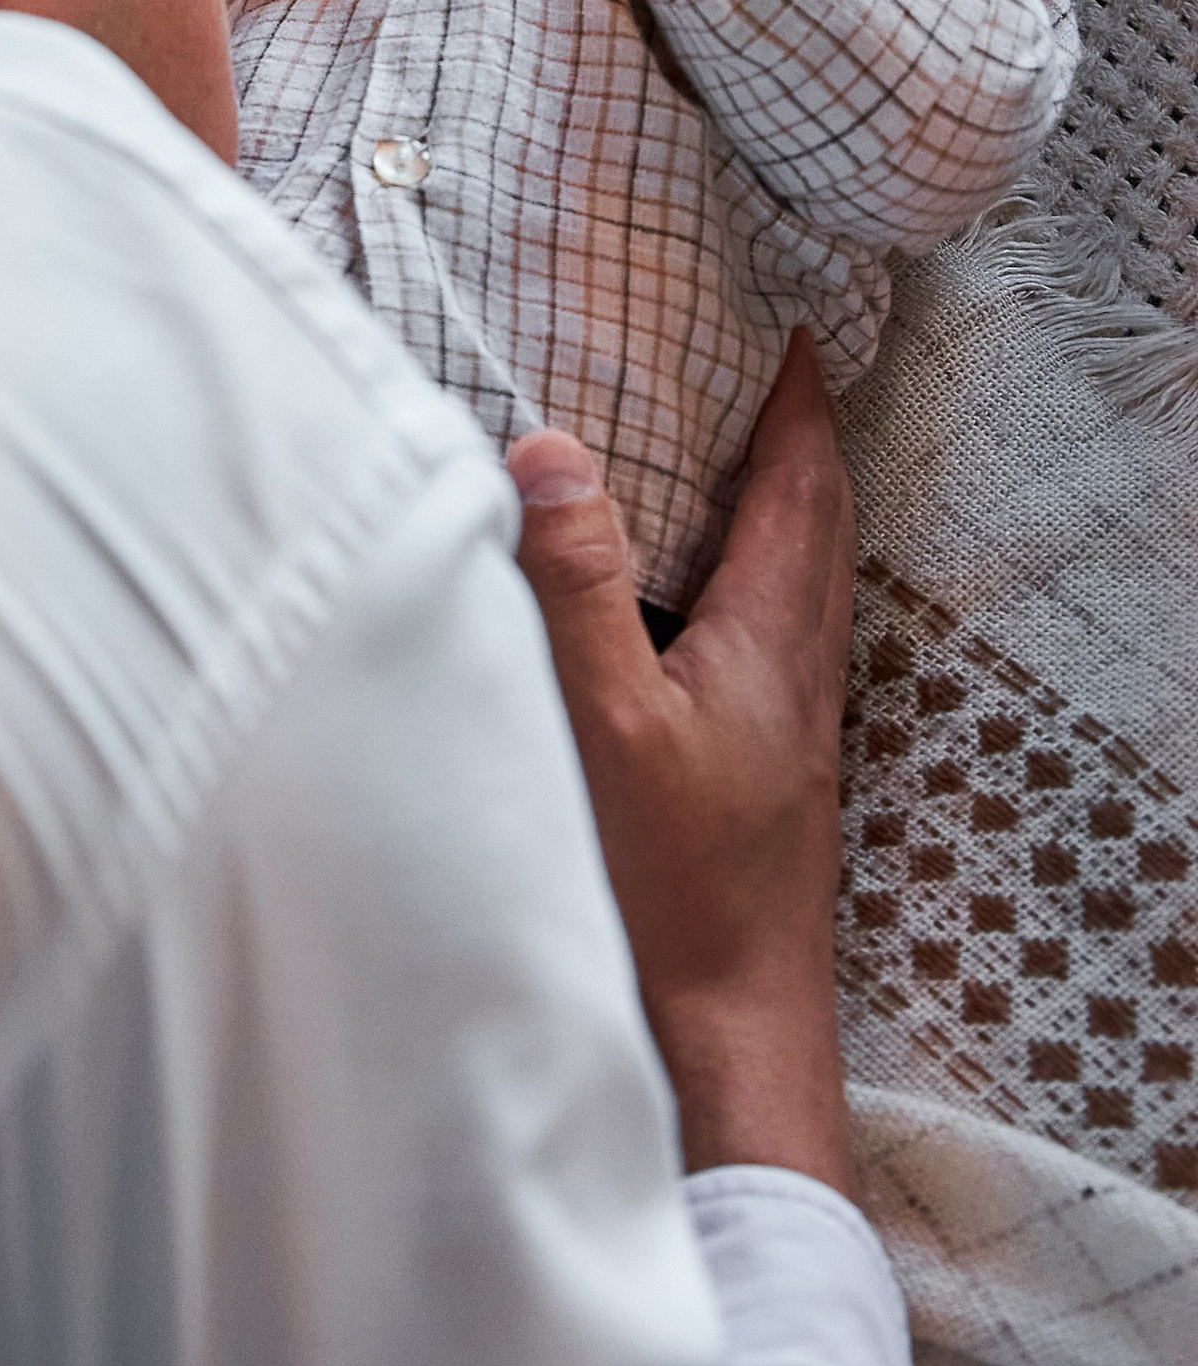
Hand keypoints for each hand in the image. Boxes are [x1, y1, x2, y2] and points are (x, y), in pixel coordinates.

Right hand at [508, 335, 854, 1196]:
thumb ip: (575, 586)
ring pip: (793, 585)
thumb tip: (553, 451)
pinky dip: (736, 585)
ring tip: (718, 462)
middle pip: (814, 524)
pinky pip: (760, 641)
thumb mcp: (606, 721)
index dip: (793, 400)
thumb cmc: (670, 890)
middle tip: (748, 370)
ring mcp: (784, 731)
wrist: (726, 1039)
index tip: (780, 326)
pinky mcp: (757, 777)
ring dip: (769, 511)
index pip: (802, 483)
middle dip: (788, 440)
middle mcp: (797, 673)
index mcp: (774, 637)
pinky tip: (683, 610)